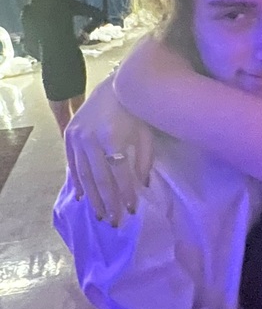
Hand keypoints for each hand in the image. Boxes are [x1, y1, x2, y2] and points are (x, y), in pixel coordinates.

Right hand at [64, 75, 152, 225]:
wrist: (114, 87)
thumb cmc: (136, 112)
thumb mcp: (146, 136)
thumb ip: (144, 161)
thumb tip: (143, 187)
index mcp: (112, 137)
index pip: (119, 173)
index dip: (125, 193)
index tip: (130, 210)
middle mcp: (90, 139)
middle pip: (100, 178)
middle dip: (108, 202)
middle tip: (114, 221)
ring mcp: (76, 137)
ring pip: (84, 175)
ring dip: (93, 198)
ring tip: (100, 215)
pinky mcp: (68, 135)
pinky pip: (72, 164)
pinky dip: (78, 182)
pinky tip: (83, 197)